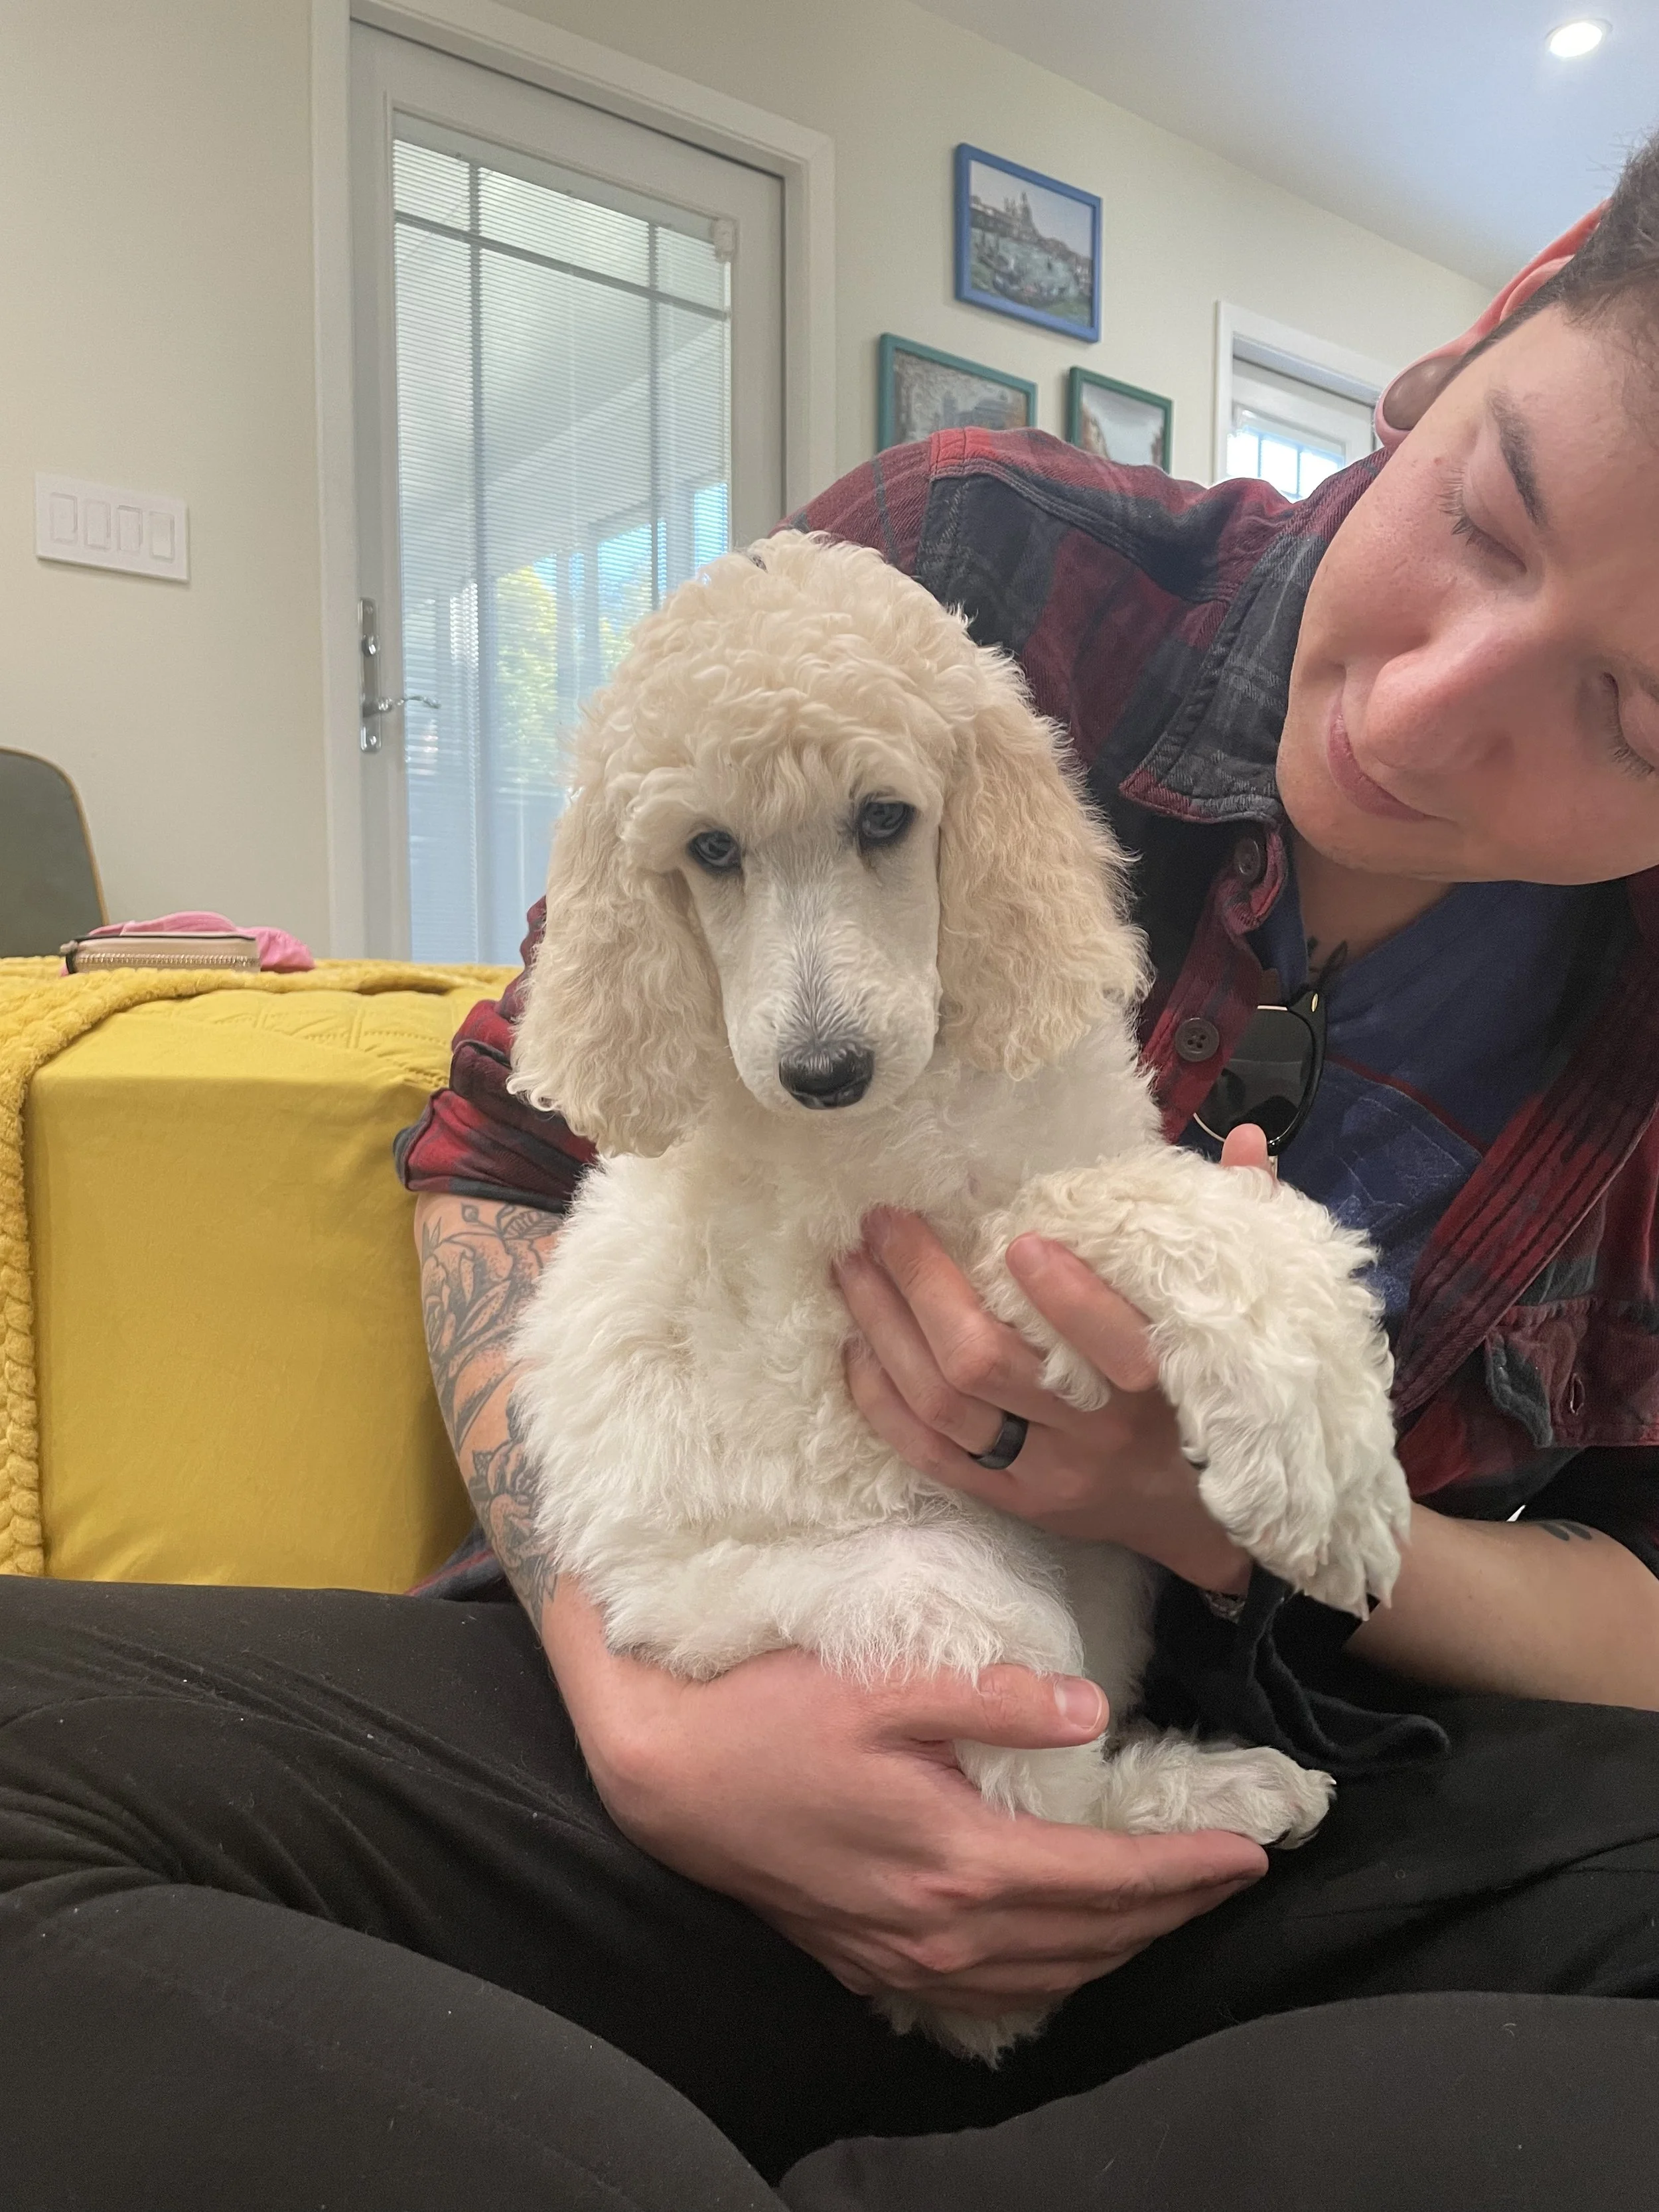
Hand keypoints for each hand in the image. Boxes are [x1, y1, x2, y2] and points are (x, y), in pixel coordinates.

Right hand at [548, 1580, 1264, 2015]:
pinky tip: (1068, 1953)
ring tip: (1173, 1908)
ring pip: (1051, 1976)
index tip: (1249, 1851)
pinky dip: (1055, 1977)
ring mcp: (906, 1958)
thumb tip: (1090, 1711)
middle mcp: (942, 1928)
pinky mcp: (875, 1963)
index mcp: (957, 1858)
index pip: (1106, 1879)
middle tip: (1234, 1876)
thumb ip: (990, 1698)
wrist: (668, 1781)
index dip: (1186, 1868)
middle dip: (1175, 1910)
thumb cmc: (767, 1718)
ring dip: (1124, 1948)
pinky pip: (994, 1993)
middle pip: (1093, 1938)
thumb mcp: (878, 1685)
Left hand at [835, 1127, 1276, 1592]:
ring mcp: (1045, 1474)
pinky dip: (883, 1400)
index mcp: (1163, 1388)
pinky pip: (928, 1455)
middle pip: (984, 1365)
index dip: (1063, 1296)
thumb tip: (1248, 1139)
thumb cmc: (1219, 1402)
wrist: (1212, 1528)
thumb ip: (1246, 1227)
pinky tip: (856, 1347)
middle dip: (921, 1287)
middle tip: (883, 1222)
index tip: (1020, 1237)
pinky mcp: (1011, 1502)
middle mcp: (1095, 1436)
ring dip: (884, 1329)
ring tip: (851, 1267)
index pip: (1113, 1346)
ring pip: (942, 1405)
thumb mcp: (1245, 1321)